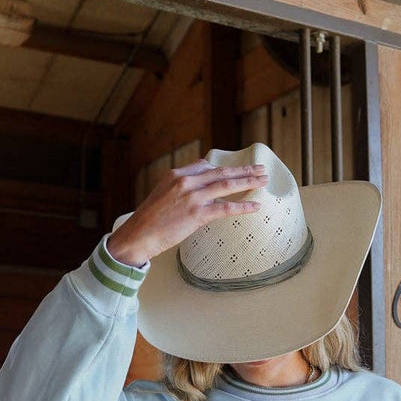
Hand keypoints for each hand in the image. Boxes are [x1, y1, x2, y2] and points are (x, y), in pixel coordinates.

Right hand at [105, 158, 269, 267]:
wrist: (137, 235)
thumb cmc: (149, 220)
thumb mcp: (162, 194)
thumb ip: (180, 188)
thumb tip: (198, 188)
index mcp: (176, 174)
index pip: (205, 166)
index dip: (223, 169)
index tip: (237, 170)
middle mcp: (186, 181)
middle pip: (221, 171)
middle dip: (244, 170)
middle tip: (261, 169)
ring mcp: (192, 197)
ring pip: (227, 185)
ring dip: (248, 181)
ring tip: (263, 180)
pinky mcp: (197, 214)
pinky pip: (226, 207)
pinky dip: (243, 206)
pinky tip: (255, 206)